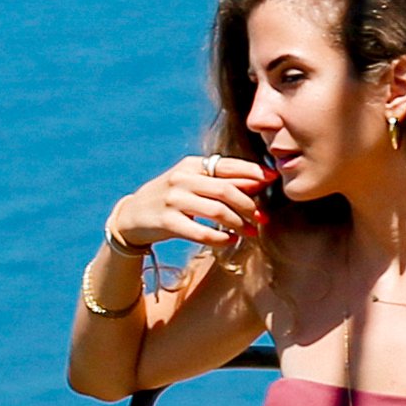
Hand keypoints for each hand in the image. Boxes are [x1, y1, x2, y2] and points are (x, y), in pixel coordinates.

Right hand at [106, 155, 271, 258]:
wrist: (133, 216)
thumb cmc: (171, 199)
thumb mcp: (192, 183)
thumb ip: (220, 181)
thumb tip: (258, 182)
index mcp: (191, 165)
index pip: (228, 165)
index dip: (254, 172)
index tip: (273, 179)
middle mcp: (182, 179)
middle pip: (226, 190)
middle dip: (249, 205)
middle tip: (261, 218)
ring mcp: (173, 200)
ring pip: (217, 211)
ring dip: (238, 223)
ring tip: (250, 232)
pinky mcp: (167, 222)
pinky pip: (201, 232)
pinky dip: (220, 238)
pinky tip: (229, 240)